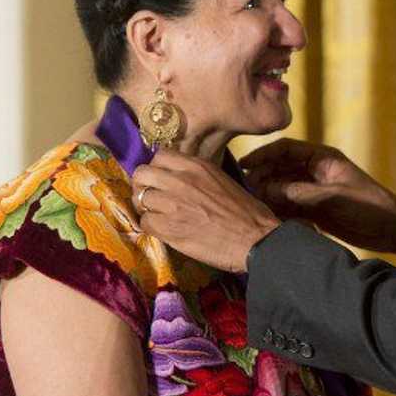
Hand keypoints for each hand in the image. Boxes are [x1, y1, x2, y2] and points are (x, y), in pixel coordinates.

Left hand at [132, 150, 278, 272]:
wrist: (255, 239)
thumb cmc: (247, 213)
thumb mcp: (223, 181)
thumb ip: (198, 177)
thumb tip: (180, 180)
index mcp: (197, 167)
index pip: (159, 156)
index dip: (158, 169)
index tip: (162, 180)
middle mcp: (180, 180)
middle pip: (141, 174)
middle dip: (143, 186)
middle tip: (153, 198)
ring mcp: (171, 204)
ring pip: (139, 199)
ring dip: (148, 209)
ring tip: (160, 217)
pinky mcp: (168, 228)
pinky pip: (145, 223)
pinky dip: (152, 228)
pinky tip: (166, 232)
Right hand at [240, 139, 395, 254]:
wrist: (391, 230)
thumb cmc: (368, 206)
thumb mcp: (331, 198)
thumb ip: (297, 193)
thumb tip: (263, 190)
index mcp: (322, 158)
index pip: (285, 149)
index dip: (262, 155)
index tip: (243, 165)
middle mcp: (315, 171)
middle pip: (279, 168)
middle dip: (261, 177)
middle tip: (244, 189)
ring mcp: (313, 191)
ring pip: (281, 188)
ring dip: (267, 194)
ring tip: (250, 204)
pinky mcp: (314, 209)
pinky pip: (289, 205)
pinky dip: (276, 209)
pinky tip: (265, 216)